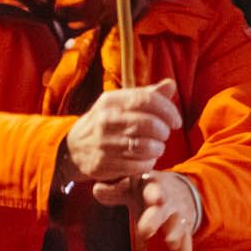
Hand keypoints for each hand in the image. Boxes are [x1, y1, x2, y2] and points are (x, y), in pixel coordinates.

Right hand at [63, 78, 181, 181]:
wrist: (74, 148)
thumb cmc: (107, 122)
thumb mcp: (121, 104)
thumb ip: (147, 95)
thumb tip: (171, 85)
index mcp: (112, 101)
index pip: (147, 100)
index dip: (168, 110)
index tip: (176, 121)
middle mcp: (106, 120)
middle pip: (149, 124)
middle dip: (164, 131)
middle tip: (164, 135)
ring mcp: (103, 143)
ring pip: (145, 146)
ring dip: (158, 149)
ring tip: (157, 148)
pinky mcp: (103, 164)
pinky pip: (137, 165)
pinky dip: (148, 163)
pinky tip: (146, 159)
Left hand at [92, 170, 197, 250]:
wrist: (180, 189)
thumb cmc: (147, 189)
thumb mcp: (132, 185)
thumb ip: (115, 189)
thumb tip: (97, 190)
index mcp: (152, 186)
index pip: (151, 188)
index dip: (148, 192)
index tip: (145, 196)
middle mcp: (168, 201)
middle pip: (162, 210)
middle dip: (155, 218)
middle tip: (145, 230)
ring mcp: (178, 217)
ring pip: (177, 227)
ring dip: (174, 236)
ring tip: (171, 243)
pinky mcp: (185, 231)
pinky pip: (186, 245)